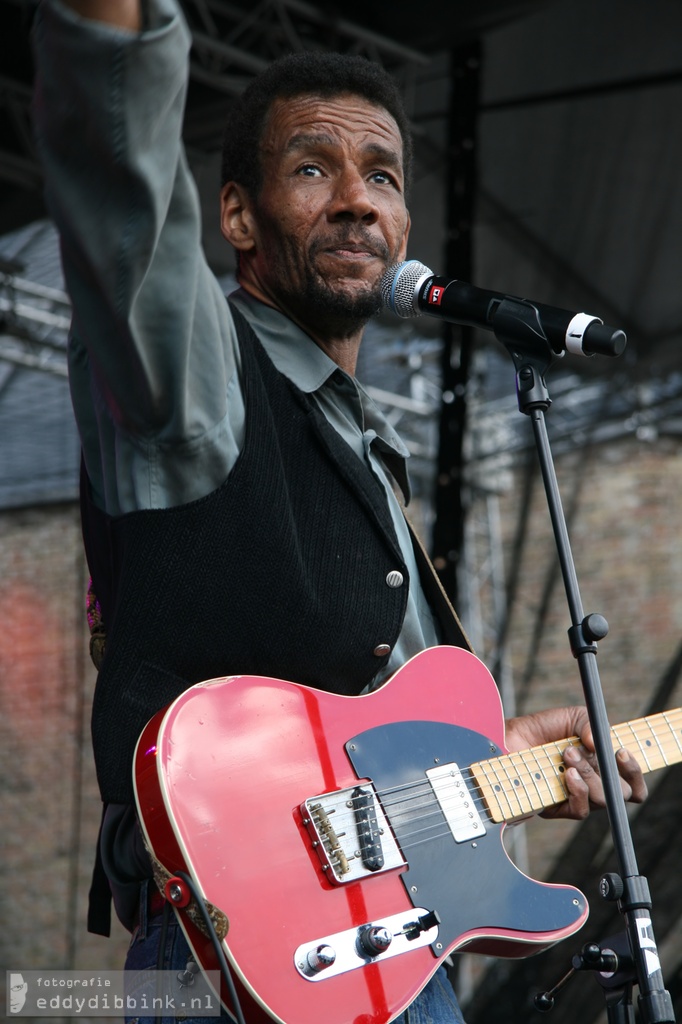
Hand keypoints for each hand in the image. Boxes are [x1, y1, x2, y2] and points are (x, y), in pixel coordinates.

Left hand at [504, 706, 647, 820]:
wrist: (513, 737)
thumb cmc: (545, 729)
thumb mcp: (573, 717)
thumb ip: (591, 725)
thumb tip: (599, 745)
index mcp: (603, 768)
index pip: (633, 784)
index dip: (635, 773)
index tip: (622, 751)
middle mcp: (594, 786)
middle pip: (621, 794)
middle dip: (609, 771)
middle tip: (587, 748)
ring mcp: (576, 798)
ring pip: (601, 799)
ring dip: (588, 774)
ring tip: (568, 753)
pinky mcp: (558, 808)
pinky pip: (580, 810)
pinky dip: (578, 790)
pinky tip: (567, 774)